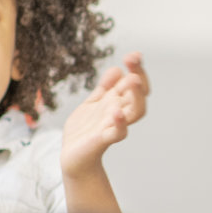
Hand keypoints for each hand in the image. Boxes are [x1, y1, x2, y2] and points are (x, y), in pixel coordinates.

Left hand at [61, 53, 148, 177]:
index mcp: (118, 103)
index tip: (134, 55)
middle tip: (132, 58)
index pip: (134, 84)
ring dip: (136, 96)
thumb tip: (117, 69)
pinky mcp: (104, 139)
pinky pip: (117, 133)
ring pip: (135, 112)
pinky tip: (116, 112)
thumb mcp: (93, 103)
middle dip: (138, 75)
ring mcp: (114, 126)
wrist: (73, 157)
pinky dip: (119, 123)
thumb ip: (105, 88)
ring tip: (133, 80)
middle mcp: (120, 113)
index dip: (136, 69)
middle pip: (139, 95)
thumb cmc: (84, 132)